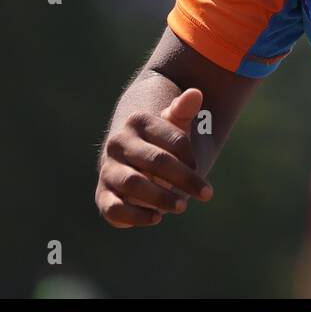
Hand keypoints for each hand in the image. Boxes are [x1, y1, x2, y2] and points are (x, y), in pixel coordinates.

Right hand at [95, 88, 213, 227]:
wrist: (132, 158)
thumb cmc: (160, 142)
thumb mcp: (173, 124)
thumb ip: (183, 110)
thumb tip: (195, 93)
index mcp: (138, 121)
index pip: (172, 139)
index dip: (190, 155)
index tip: (198, 166)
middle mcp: (118, 144)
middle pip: (156, 161)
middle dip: (184, 178)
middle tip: (206, 193)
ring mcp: (109, 170)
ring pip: (133, 183)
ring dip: (160, 197)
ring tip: (182, 206)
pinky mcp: (103, 195)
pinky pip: (113, 209)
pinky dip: (134, 216)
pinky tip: (156, 218)